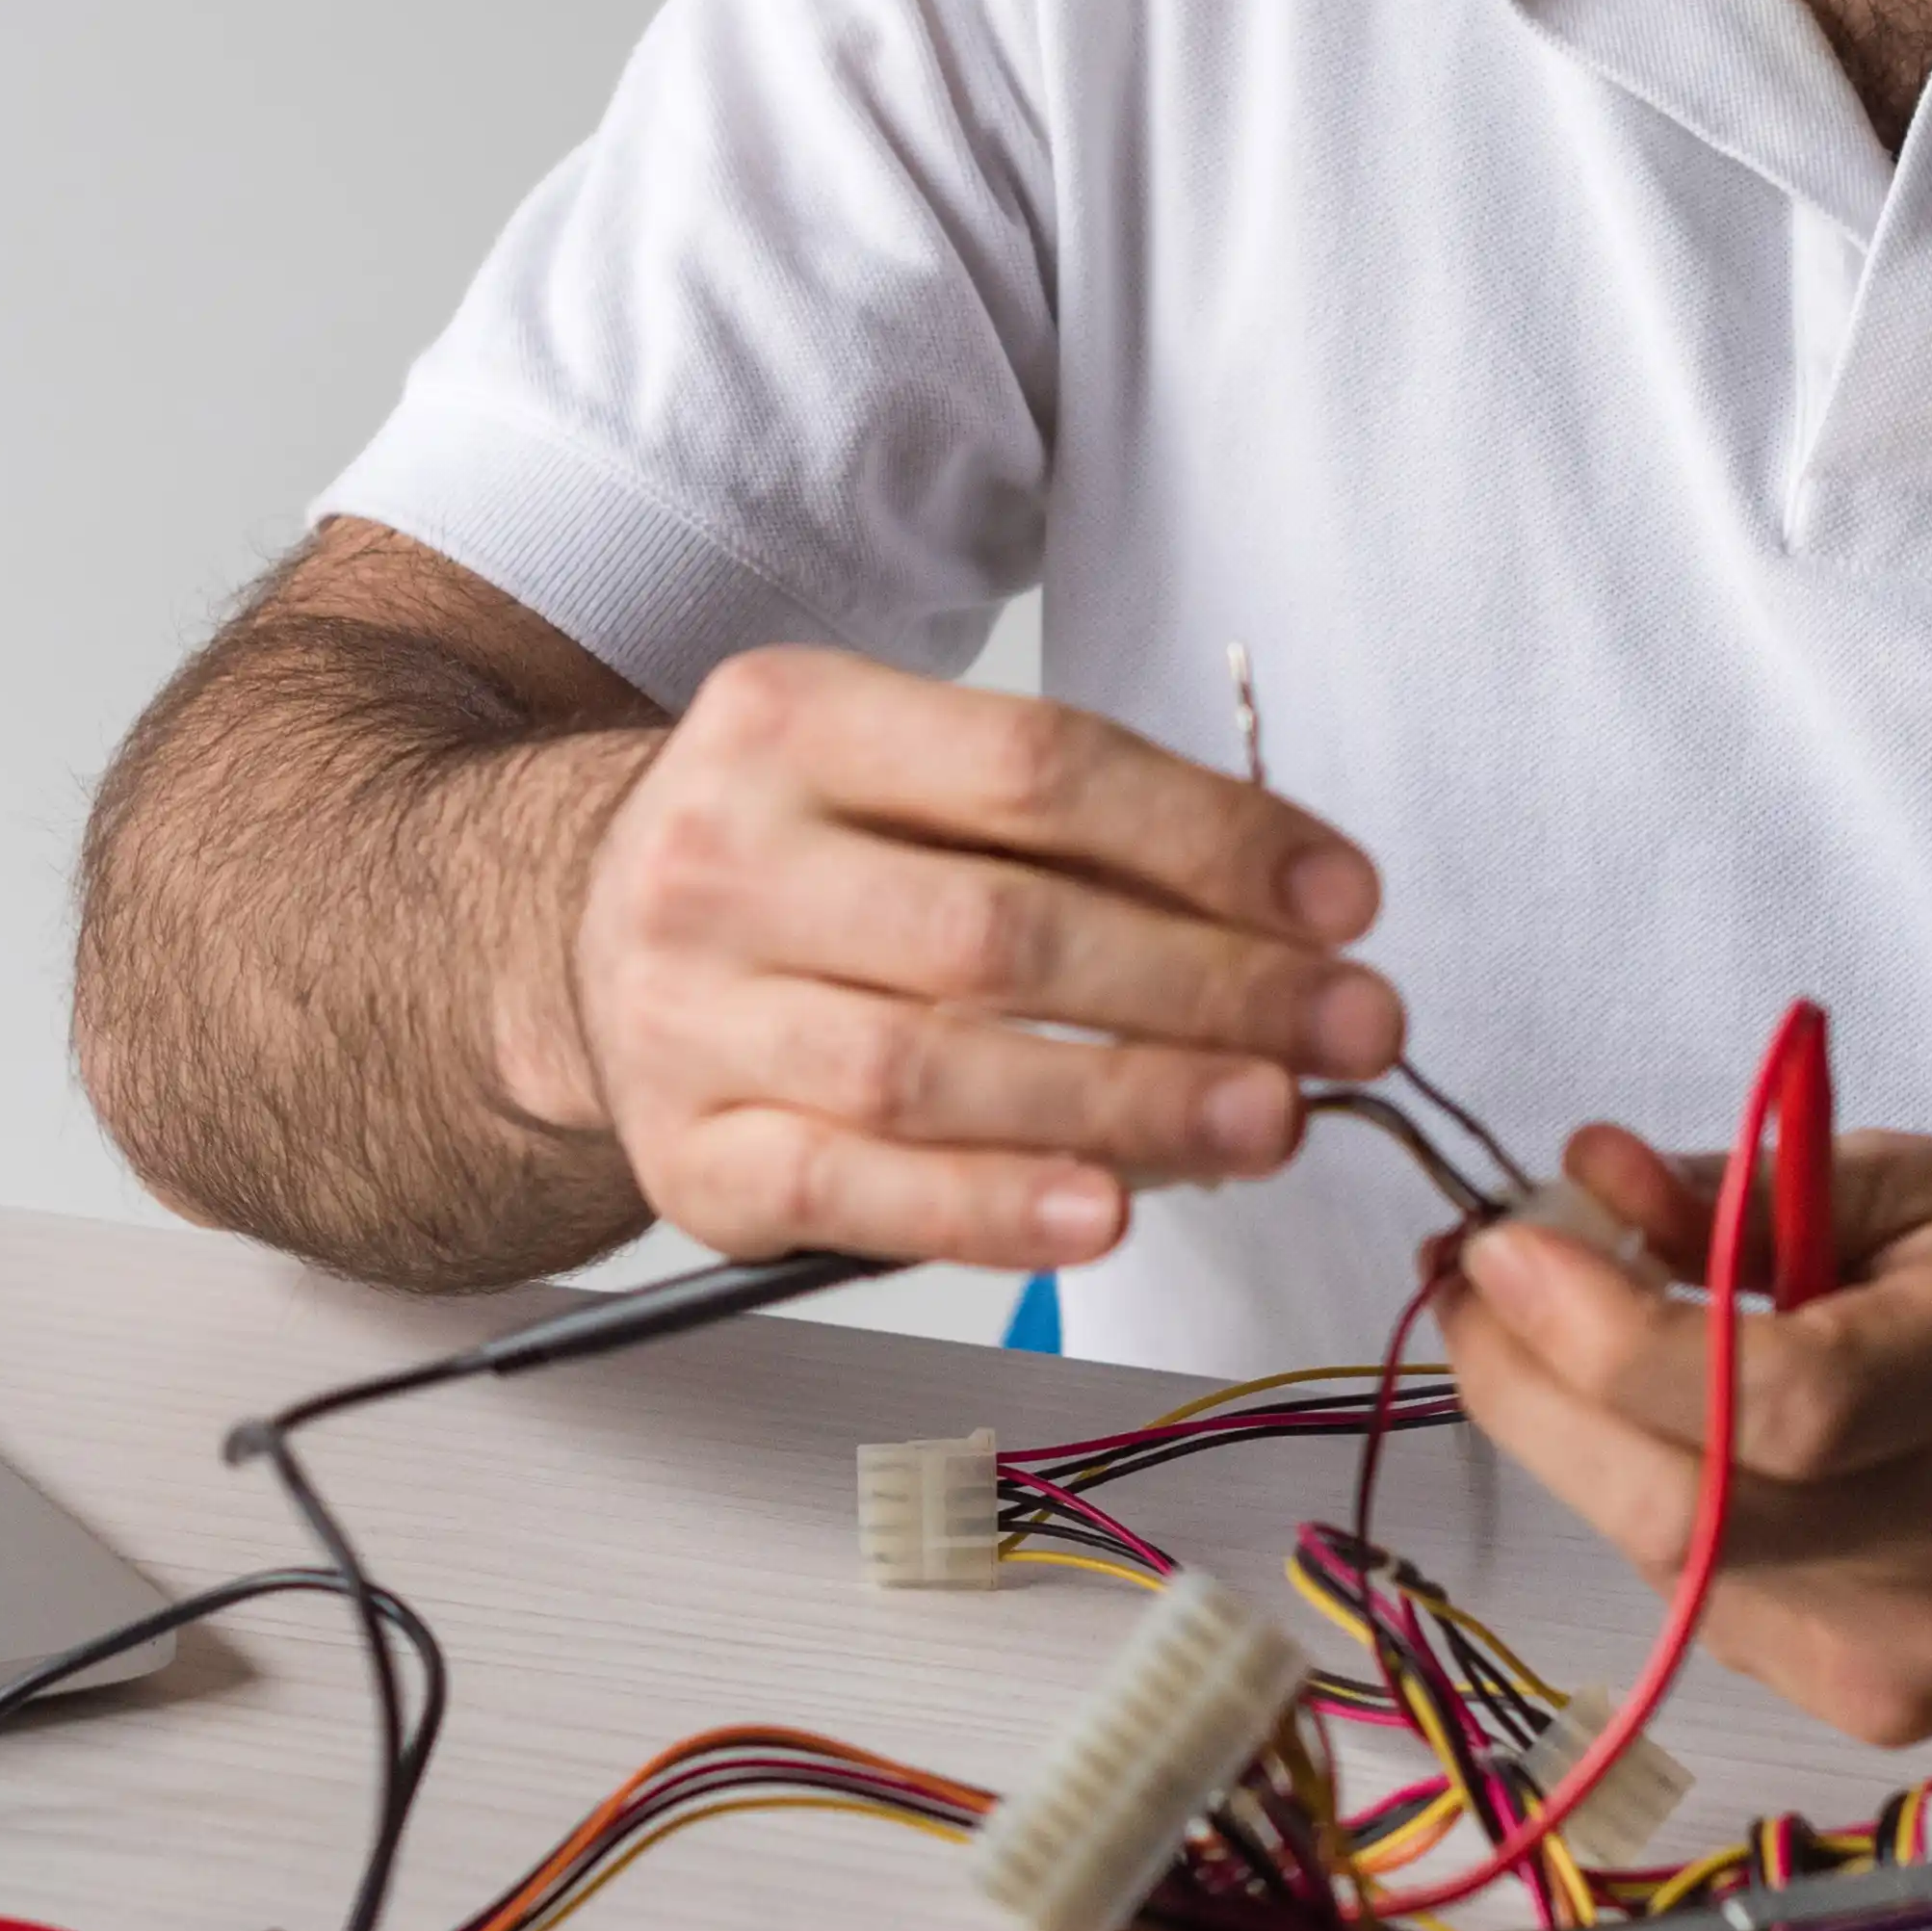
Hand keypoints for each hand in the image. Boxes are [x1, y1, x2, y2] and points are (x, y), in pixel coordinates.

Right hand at [522, 646, 1399, 1275]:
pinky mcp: (689, 1155)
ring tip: (1268, 1120)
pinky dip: (993, 1209)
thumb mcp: (908, 776)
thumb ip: (1077, 837)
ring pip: (935, 1070)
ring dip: (1130, 1104)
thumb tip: (1296, 929)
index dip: (1209, 839)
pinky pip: (856, 1192)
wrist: (584, 936)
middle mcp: (723, 858)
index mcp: (793, 720)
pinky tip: (1105, 1210)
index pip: (1035, 767)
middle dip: (1207, 986)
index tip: (1341, 901)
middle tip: (1347, 1028)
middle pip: (999, 930)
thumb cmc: (802, 857)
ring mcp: (689, 1015)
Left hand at [1435, 1123, 1931, 1750]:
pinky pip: (1699, 1599)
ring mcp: (1912, 1647)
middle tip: (1468, 1279)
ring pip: (1662, 1558)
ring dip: (1569, 1438)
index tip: (1505, 1244)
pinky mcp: (1872, 1702)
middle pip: (1681, 1507)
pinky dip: (1652, 1501)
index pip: (1779, 1402)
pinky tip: (1672, 1432)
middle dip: (1523, 1384)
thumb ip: (1743, 1190)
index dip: (1611, 1336)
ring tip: (1552, 1334)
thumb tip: (1576, 1182)